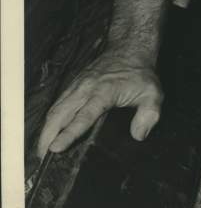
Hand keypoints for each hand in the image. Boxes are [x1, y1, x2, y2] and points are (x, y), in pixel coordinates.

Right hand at [36, 50, 162, 157]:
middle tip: (41, 159)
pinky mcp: (74, 85)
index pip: (83, 117)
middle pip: (60, 115)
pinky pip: (58, 103)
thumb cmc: (140, 73)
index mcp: (104, 92)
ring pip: (55, 110)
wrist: (130, 48)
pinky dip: (50, 120)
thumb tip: (138, 135)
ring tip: (41, 151)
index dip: (68, 134)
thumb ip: (149, 115)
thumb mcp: (153, 93)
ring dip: (46, 130)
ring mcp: (77, 86)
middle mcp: (86, 89)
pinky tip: (48, 132)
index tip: (55, 149)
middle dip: (47, 137)